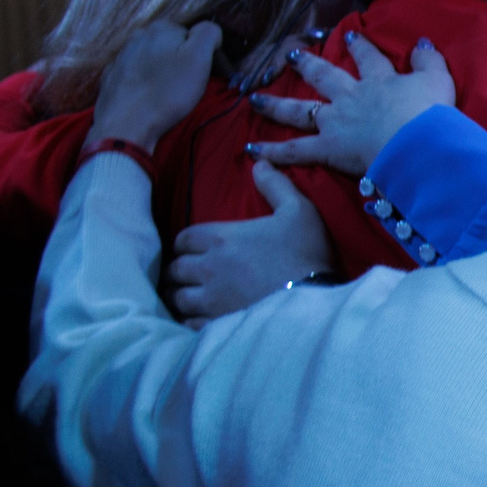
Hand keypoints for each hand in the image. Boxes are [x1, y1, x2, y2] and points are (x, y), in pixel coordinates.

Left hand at [90, 21, 222, 150]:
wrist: (127, 124)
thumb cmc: (168, 91)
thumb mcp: (199, 59)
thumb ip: (208, 34)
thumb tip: (209, 29)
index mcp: (161, 28)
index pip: (189, 33)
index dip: (198, 53)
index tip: (199, 73)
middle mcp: (137, 36)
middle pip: (167, 44)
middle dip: (176, 59)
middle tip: (183, 84)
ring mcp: (120, 56)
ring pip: (148, 57)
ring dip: (158, 69)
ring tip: (163, 92)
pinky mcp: (110, 76)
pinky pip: (131, 73)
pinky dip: (140, 81)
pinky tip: (144, 96)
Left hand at [165, 162, 332, 325]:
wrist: (313, 301)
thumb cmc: (305, 253)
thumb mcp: (297, 211)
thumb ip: (275, 185)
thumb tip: (259, 162)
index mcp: (220, 237)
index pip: (182, 238)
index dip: (185, 243)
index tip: (194, 249)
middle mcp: (206, 267)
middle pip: (174, 269)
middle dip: (178, 270)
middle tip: (189, 274)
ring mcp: (209, 299)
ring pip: (176, 297)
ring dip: (180, 295)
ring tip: (190, 297)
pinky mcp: (215, 324)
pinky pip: (187, 323)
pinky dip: (189, 320)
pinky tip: (200, 319)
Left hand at [249, 34, 455, 178]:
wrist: (415, 141)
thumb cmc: (429, 114)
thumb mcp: (437, 80)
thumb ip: (428, 60)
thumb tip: (421, 42)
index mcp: (379, 81)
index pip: (367, 59)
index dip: (359, 46)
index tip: (350, 35)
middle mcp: (351, 97)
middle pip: (324, 77)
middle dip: (307, 65)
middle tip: (291, 55)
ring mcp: (335, 122)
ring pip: (300, 111)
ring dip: (276, 105)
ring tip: (255, 99)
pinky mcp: (327, 148)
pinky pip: (295, 151)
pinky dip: (273, 152)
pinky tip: (251, 151)